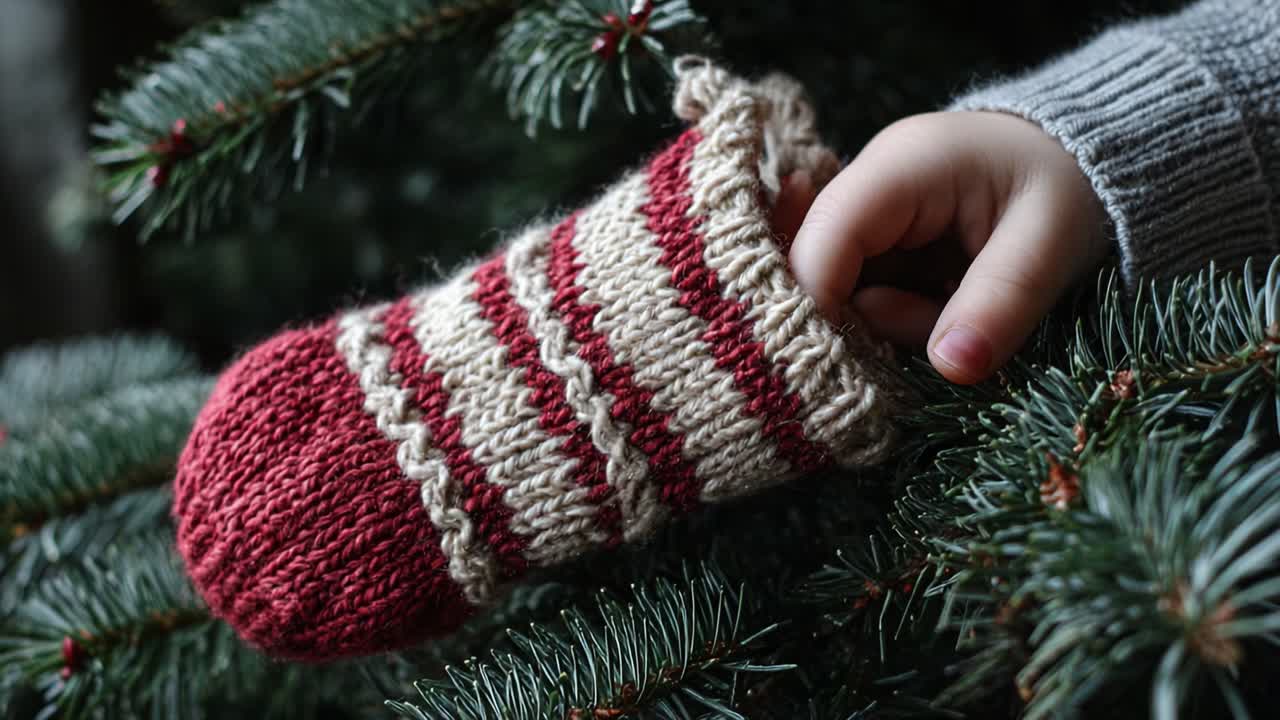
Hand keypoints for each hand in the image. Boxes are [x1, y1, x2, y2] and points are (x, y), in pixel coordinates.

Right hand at [784, 111, 1108, 383]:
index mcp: (897, 170)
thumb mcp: (1051, 243)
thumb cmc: (1068, 186)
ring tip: (961, 306)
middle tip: (944, 326)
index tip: (856, 371)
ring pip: (839, 297)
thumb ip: (1000, 303)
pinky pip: (860, 301)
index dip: (821, 310)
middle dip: (870, 324)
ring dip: (895, 326)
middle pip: (815, 276)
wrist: (1077, 157)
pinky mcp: (871, 246)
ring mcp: (862, 220)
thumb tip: (953, 367)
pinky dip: (898, 321)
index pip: (820, 243)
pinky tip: (939, 305)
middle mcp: (861, 189)